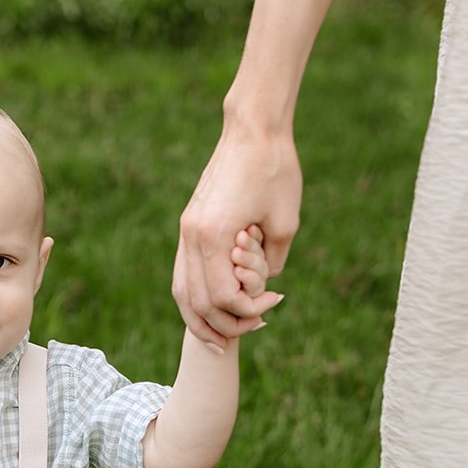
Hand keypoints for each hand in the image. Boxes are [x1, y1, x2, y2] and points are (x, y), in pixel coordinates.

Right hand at [173, 120, 298, 346]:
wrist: (252, 130)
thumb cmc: (276, 170)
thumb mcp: (286, 222)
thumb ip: (271, 262)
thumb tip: (261, 287)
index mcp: (214, 234)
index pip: (224, 296)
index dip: (249, 309)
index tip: (273, 304)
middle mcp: (192, 235)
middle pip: (196, 302)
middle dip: (225, 323)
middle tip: (253, 327)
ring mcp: (186, 230)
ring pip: (181, 291)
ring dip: (200, 319)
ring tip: (220, 337)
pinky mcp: (189, 224)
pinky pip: (183, 272)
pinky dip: (195, 296)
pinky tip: (211, 308)